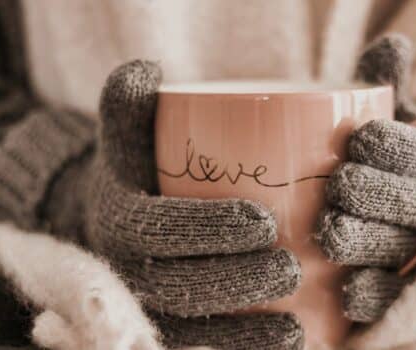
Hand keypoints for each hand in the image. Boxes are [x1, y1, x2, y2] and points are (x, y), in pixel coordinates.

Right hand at [43, 61, 302, 348]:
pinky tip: (290, 344)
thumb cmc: (140, 169)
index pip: (159, 228)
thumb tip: (148, 70)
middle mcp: (127, 268)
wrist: (122, 216)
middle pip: (178, 285)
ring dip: (243, 331)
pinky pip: (199, 349)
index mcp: (120, 217)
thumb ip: (131, 101)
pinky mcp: (170, 327)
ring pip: (189, 326)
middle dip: (236, 280)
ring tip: (296, 326)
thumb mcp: (128, 131)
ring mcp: (147, 304)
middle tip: (291, 268)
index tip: (265, 221)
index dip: (207, 228)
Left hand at [317, 35, 415, 322]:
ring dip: (370, 243)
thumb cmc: (384, 156)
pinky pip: (398, 293)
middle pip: (415, 203)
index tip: (360, 140)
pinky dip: (375, 293)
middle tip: (339, 187)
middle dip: (379, 194)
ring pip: (404, 247)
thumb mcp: (388, 117)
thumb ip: (386, 86)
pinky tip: (347, 292)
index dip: (397, 147)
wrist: (400, 203)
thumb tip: (391, 44)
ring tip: (331, 236)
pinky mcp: (407, 285)